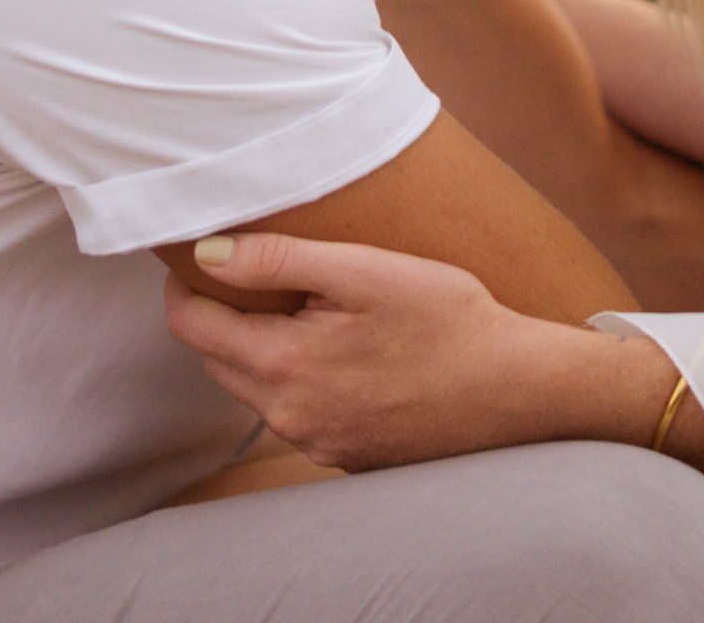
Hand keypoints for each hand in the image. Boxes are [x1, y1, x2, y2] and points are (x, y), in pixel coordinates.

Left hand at [163, 231, 703, 473]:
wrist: (516, 388)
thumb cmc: (447, 319)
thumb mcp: (363, 270)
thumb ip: (278, 260)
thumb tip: (207, 252)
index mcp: (283, 369)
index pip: (192, 328)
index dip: (187, 283)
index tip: (200, 250)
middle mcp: (290, 418)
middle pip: (218, 359)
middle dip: (223, 312)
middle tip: (252, 265)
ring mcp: (318, 443)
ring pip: (257, 386)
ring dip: (261, 344)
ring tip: (299, 299)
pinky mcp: (347, 453)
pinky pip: (298, 408)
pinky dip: (299, 373)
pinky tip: (341, 343)